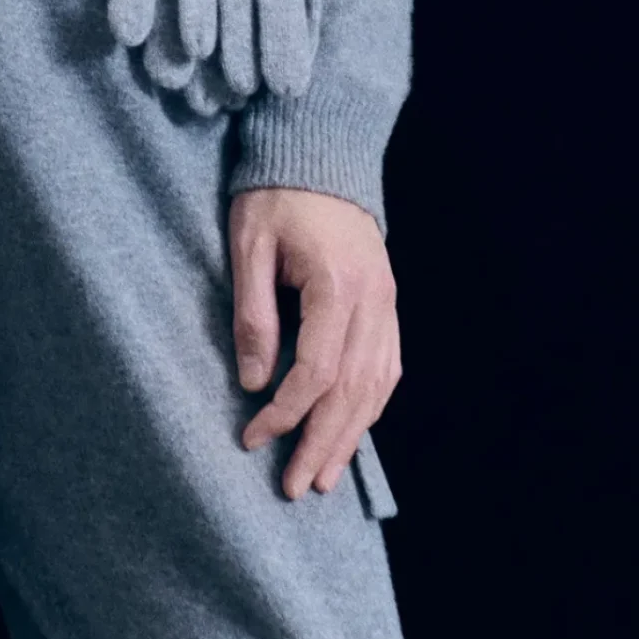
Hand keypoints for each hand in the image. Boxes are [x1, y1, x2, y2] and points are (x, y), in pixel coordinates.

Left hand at [229, 186, 399, 500]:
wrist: (320, 150)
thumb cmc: (275, 194)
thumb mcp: (249, 245)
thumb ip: (253, 313)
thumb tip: (252, 381)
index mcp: (336, 284)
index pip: (314, 370)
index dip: (284, 412)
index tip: (253, 437)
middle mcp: (372, 300)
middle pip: (351, 391)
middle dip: (321, 443)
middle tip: (295, 487)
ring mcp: (387, 302)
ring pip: (376, 386)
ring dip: (351, 436)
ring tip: (324, 476)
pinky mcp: (389, 301)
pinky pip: (388, 366)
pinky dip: (371, 405)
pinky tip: (353, 430)